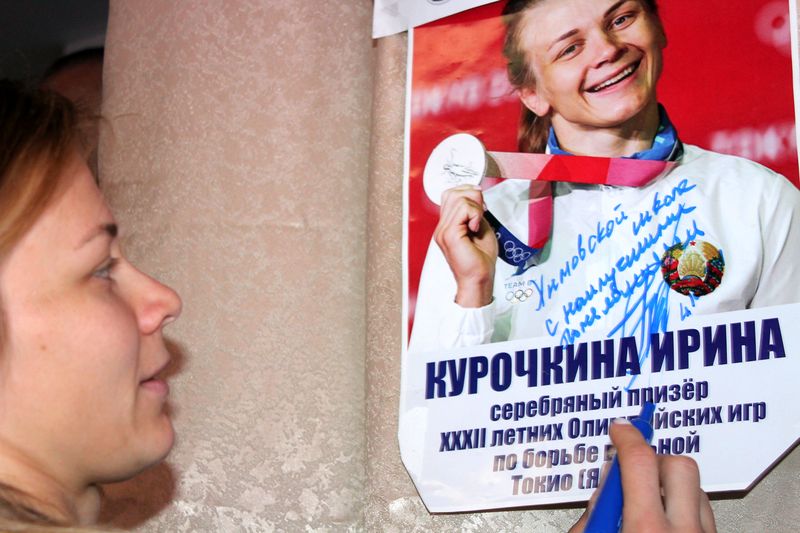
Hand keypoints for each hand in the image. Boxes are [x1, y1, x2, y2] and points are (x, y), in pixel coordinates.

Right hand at [433, 185, 497, 307]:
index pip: (450, 195)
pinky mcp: (449, 234)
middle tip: (482, 212)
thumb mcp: (481, 228)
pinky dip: (475, 214)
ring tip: (478, 222)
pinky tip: (476, 227)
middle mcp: (442, 228)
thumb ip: (476, 213)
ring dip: (475, 207)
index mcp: (447, 227)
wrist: (478, 280)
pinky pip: (463, 209)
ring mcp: (443, 231)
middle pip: (452, 193)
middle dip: (473, 196)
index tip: (481, 205)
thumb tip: (477, 197)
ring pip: (458, 198)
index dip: (467, 193)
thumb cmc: (480, 261)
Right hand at [569, 420, 716, 532]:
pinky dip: (685, 510)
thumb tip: (599, 501)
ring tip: (647, 503)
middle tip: (632, 472)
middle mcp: (681, 532)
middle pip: (678, 466)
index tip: (620, 428)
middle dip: (654, 459)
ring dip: (670, 487)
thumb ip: (592, 521)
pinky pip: (705, 514)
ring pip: (696, 489)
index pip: (639, 462)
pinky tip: (666, 522)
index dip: (627, 436)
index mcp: (645, 530)